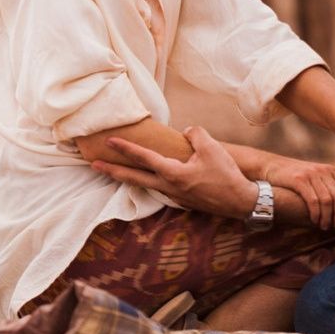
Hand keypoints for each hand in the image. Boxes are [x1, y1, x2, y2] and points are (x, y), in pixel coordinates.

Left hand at [92, 126, 257, 218]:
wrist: (240, 201)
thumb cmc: (226, 175)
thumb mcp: (212, 148)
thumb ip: (195, 134)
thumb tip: (186, 131)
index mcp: (173, 174)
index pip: (143, 158)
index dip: (125, 148)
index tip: (109, 141)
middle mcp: (168, 187)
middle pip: (134, 178)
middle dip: (112, 170)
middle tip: (94, 165)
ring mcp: (174, 196)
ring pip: (144, 185)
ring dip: (127, 177)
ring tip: (113, 171)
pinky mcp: (182, 200)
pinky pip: (158, 188)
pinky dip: (146, 182)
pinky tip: (146, 178)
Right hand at [264, 157, 334, 229]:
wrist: (272, 166)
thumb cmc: (296, 177)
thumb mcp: (316, 178)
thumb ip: (329, 187)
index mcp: (331, 171)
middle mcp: (323, 171)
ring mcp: (311, 174)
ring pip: (327, 200)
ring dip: (327, 217)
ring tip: (325, 226)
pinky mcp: (299, 180)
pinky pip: (313, 200)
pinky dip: (315, 213)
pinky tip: (314, 220)